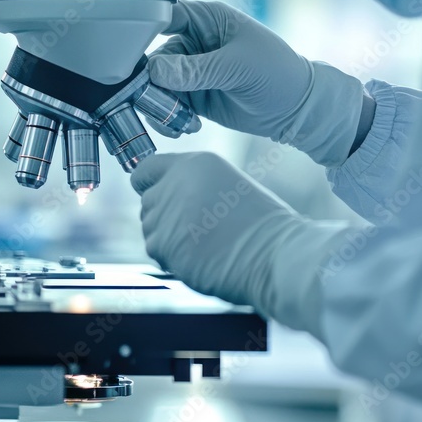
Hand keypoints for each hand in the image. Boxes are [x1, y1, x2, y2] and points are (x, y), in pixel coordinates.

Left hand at [131, 152, 353, 334]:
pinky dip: (173, 258)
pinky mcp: (163, 243)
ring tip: (205, 243)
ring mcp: (166, 214)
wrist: (275, 254)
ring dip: (169, 238)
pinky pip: (157, 251)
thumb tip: (169, 200)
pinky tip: (201, 256)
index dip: (149, 184)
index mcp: (194, 163)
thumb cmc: (262, 225)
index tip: (153, 194)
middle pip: (148, 202)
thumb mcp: (227, 185)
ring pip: (151, 229)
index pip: (146, 169)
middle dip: (164, 217)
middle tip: (198, 230)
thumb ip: (193, 187)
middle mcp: (174, 183)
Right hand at [148, 1, 364, 165]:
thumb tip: (156, 72)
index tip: (132, 54)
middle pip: (155, 57)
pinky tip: (188, 126)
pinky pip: (168, 106)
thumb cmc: (277, 74)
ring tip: (179, 121)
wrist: (296, 109)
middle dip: (152, 82)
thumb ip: (196, 70)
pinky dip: (170, 118)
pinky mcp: (193, 97)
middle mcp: (194, 42)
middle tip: (159, 102)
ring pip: (157, 86)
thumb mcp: (238, 67)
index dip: (145, 31)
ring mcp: (192, 71)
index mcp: (206, 19)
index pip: (165, 16)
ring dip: (161, 105)